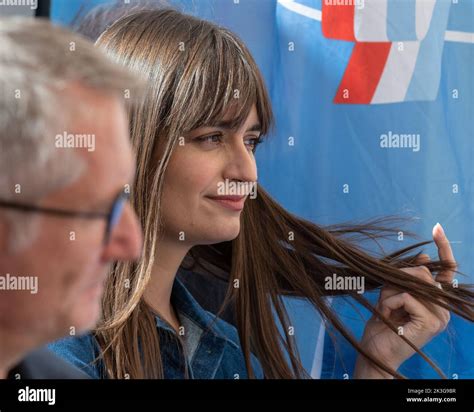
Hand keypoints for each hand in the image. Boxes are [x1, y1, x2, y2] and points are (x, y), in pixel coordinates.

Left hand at [354, 223, 455, 377]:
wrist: (374, 349)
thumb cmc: (382, 322)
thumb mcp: (392, 293)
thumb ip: (408, 277)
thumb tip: (423, 255)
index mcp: (436, 300)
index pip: (446, 270)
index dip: (443, 247)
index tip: (436, 228)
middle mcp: (443, 308)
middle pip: (421, 272)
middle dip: (395, 279)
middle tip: (385, 297)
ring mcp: (439, 317)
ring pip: (412, 282)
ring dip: (390, 292)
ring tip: (386, 309)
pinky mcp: (430, 324)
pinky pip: (406, 296)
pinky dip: (390, 301)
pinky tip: (388, 315)